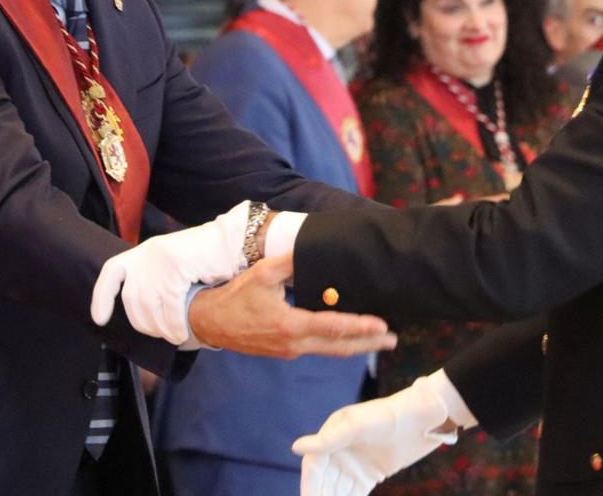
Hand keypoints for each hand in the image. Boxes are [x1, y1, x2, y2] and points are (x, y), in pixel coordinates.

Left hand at [89, 200, 250, 342]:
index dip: (102, 296)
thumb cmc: (211, 258)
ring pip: (150, 305)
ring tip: (175, 336)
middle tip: (162, 335)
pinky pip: (170, 304)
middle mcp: (148, 253)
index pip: (112, 272)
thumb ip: (159, 282)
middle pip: (132, 299)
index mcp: (144, 252)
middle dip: (145, 323)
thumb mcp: (176, 265)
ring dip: (162, 328)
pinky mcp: (176, 265)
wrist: (237, 240)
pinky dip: (175, 324)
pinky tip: (182, 332)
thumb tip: (149, 316)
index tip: (100, 319)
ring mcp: (160, 258)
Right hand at [187, 254, 397, 357]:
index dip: (359, 327)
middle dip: (368, 343)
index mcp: (289, 325)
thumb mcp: (261, 273)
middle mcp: (293, 344)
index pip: (332, 327)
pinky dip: (338, 343)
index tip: (381, 326)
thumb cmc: (235, 296)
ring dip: (355, 345)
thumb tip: (310, 251)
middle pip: (338, 347)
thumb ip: (289, 263)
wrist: (209, 322)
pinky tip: (349, 336)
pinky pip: (318, 348)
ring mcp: (290, 351)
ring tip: (379, 339)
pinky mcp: (286, 351)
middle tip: (392, 339)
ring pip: (330, 350)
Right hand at [294, 373, 457, 494]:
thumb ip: (329, 439)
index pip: (314, 465)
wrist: (425, 418)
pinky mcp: (369, 476)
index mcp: (332, 434)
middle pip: (323, 482)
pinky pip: (354, 495)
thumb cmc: (390, 415)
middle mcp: (339, 451)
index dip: (310, 486)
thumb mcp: (359, 426)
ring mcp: (354, 465)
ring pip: (337, 491)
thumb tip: (296, 448)